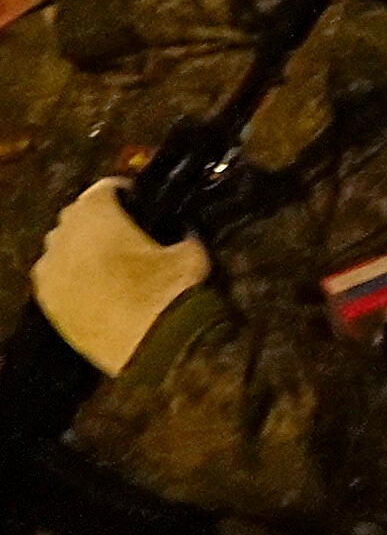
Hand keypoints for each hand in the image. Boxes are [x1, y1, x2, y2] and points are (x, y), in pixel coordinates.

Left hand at [28, 184, 204, 377]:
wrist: (150, 345)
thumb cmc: (170, 292)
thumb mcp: (191, 254)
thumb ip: (183, 235)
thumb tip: (184, 232)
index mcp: (96, 213)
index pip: (106, 188)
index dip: (126, 195)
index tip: (140, 205)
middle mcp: (65, 234)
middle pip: (78, 216)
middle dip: (98, 223)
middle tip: (126, 238)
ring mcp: (51, 268)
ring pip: (63, 247)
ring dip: (82, 250)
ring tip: (110, 267)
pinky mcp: (47, 299)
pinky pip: (56, 278)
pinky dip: (72, 278)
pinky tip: (97, 291)